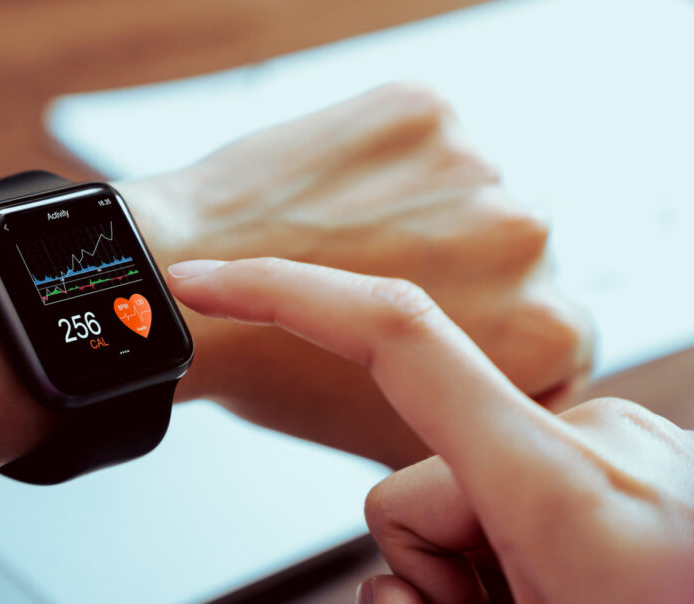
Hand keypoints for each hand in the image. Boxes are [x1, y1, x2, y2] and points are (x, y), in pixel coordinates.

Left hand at [122, 83, 591, 466]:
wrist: (180, 286)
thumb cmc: (272, 367)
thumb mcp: (393, 433)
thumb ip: (469, 419)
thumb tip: (489, 413)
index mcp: (546, 331)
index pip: (551, 327)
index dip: (487, 331)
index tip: (440, 329)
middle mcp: (527, 239)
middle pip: (509, 252)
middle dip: (458, 267)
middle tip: (381, 283)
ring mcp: (475, 167)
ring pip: (462, 191)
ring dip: (422, 209)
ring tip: (349, 242)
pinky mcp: (421, 111)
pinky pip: (417, 141)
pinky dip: (381, 162)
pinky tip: (333, 198)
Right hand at [167, 258, 693, 602]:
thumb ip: (423, 590)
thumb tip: (393, 579)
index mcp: (562, 483)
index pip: (399, 337)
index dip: (288, 293)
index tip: (209, 282)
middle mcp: (591, 439)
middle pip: (408, 485)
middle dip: (429, 568)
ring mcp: (614, 448)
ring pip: (456, 498)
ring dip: (474, 572)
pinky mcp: (625, 462)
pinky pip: (513, 489)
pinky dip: (511, 553)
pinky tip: (562, 589)